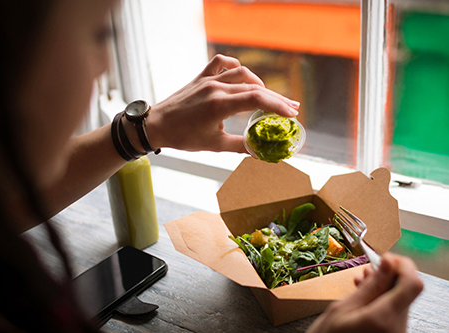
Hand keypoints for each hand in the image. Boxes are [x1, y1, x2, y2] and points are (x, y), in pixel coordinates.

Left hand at [145, 54, 299, 151]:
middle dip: (276, 98)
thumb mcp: (214, 145)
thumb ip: (240, 146)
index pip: (257, 99)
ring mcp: (208, 80)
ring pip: (242, 73)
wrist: (156, 125)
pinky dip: (235, 67)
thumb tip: (262, 153)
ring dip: (260, 84)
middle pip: (255, 88)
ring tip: (269, 97)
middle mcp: (215, 88)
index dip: (278, 106)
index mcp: (219, 105)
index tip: (291, 114)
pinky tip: (242, 76)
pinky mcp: (201, 77)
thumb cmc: (183, 137)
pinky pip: (222, 63)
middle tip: (292, 108)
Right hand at [304, 253, 423, 332]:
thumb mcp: (343, 308)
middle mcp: (397, 330)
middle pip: (407, 292)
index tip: (387, 258)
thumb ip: (371, 285)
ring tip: (363, 283)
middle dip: (391, 276)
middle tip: (370, 269)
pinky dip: (383, 302)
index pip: (412, 284)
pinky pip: (396, 314)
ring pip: (401, 301)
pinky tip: (366, 298)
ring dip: (385, 288)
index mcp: (384, 319)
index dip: (404, 265)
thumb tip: (388, 262)